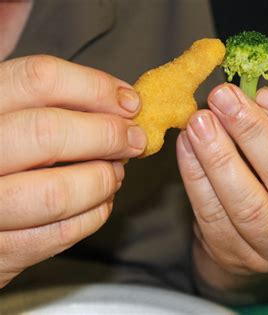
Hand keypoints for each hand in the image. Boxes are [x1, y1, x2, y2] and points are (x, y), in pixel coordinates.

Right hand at [0, 55, 145, 287]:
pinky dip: (94, 215)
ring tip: (114, 173)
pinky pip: (60, 234)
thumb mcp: (14, 119)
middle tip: (134, 140)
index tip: (130, 103)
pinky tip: (100, 201)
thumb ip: (55, 106)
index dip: (95, 87)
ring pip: (57, 192)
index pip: (39, 78)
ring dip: (101, 180)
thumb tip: (124, 106)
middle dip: (107, 135)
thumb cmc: (1, 157)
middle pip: (49, 132)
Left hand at [177, 84, 267, 291]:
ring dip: (219, 158)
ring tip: (199, 122)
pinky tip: (187, 146)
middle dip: (252, 133)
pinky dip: (196, 178)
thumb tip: (250, 98)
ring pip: (249, 205)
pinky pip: (214, 218)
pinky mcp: (241, 258)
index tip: (265, 95)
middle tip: (223, 98)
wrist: (267, 233)